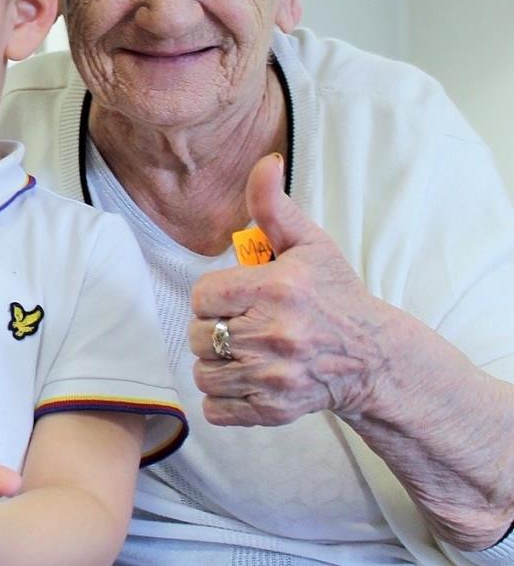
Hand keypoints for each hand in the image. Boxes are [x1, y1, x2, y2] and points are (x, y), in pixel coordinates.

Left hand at [188, 154, 388, 425]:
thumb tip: (265, 162)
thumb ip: (273, 205)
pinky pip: (216, 408)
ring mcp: (274, 376)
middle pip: (198, 335)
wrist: (373, 358)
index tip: (234, 297)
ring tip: (242, 352)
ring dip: (215, 363)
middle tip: (239, 324)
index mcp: (278, 289)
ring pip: (204, 373)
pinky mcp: (274, 410)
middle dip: (212, 328)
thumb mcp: (309, 244)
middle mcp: (275, 335)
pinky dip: (223, 398)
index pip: (202, 295)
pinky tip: (245, 379)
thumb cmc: (334, 295)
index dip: (212, 296)